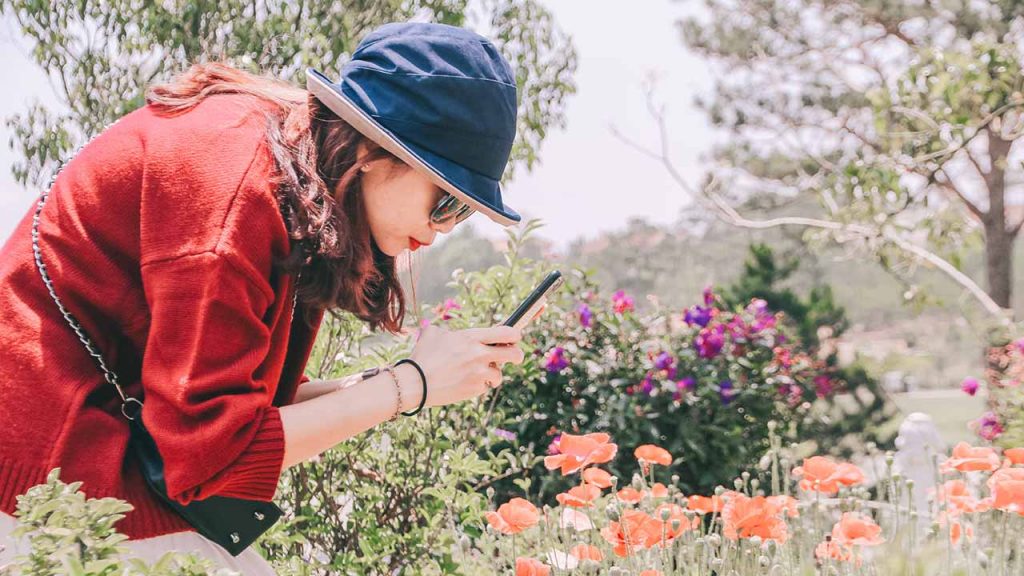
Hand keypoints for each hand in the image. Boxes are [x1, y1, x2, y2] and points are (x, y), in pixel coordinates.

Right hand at [408, 324, 524, 407]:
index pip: (507, 332)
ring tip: (474, 373)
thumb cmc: (423, 356)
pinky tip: (464, 382)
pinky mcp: (475, 389)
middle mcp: (479, 354)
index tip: (514, 338)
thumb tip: (462, 334)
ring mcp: (479, 373)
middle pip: (514, 354)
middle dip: (517, 355)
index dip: (515, 335)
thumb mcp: (434, 333)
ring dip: (491, 374)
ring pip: (499, 374)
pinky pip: (485, 386)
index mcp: (471, 337)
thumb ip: (454, 332)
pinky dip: (478, 385)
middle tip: (514, 357)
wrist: (414, 383)